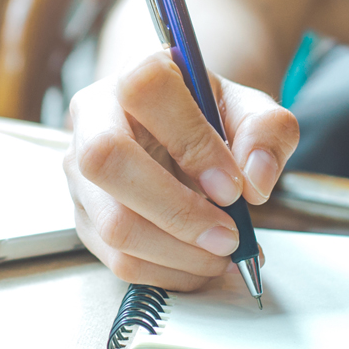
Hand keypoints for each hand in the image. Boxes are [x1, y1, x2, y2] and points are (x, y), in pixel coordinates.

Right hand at [64, 51, 298, 290]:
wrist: (175, 136)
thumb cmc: (205, 119)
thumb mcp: (248, 109)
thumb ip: (267, 130)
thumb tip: (255, 179)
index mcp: (132, 75)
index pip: (146, 92)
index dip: (192, 142)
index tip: (233, 185)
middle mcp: (93, 120)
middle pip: (107, 161)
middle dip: (177, 212)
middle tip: (228, 235)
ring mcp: (81, 174)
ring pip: (114, 224)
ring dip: (180, 253)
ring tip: (222, 253)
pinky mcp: (86, 219)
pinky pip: (120, 259)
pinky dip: (170, 273)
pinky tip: (201, 263)